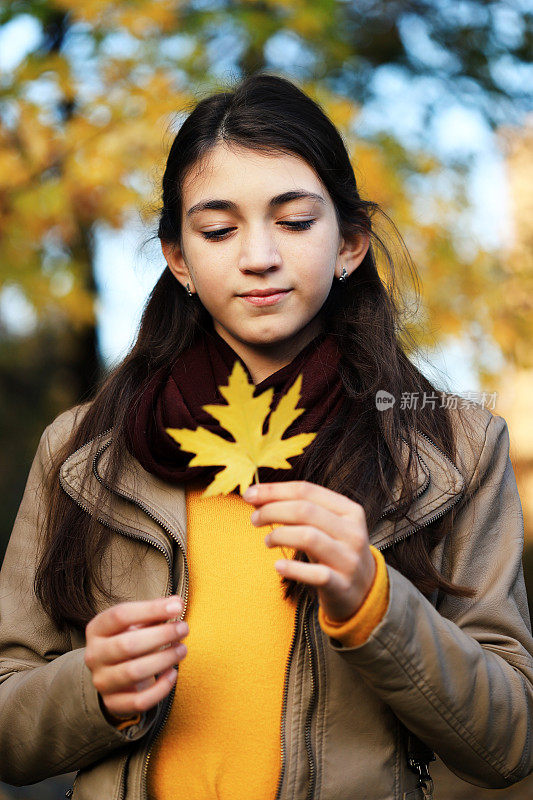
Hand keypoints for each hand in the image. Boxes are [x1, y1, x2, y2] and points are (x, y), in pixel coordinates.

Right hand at [84, 595, 188, 719]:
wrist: (113, 673)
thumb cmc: (129, 639)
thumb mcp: (135, 623)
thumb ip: (154, 613)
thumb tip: (176, 604)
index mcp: (97, 629)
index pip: (120, 615)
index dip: (151, 609)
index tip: (178, 607)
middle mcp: (94, 655)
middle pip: (127, 645)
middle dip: (161, 635)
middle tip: (183, 628)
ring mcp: (102, 681)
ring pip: (133, 673)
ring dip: (164, 659)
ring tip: (182, 649)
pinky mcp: (113, 703)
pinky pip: (139, 701)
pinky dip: (160, 688)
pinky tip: (173, 673)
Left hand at [243, 480, 375, 622]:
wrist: (363, 592)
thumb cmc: (334, 552)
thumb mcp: (324, 527)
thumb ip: (296, 511)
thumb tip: (256, 495)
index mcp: (349, 510)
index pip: (307, 490)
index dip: (274, 490)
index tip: (250, 494)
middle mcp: (353, 532)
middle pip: (305, 510)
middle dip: (272, 510)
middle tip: (255, 518)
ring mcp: (349, 559)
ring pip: (308, 537)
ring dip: (280, 535)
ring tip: (267, 540)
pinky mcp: (342, 585)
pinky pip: (315, 574)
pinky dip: (293, 568)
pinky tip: (278, 566)